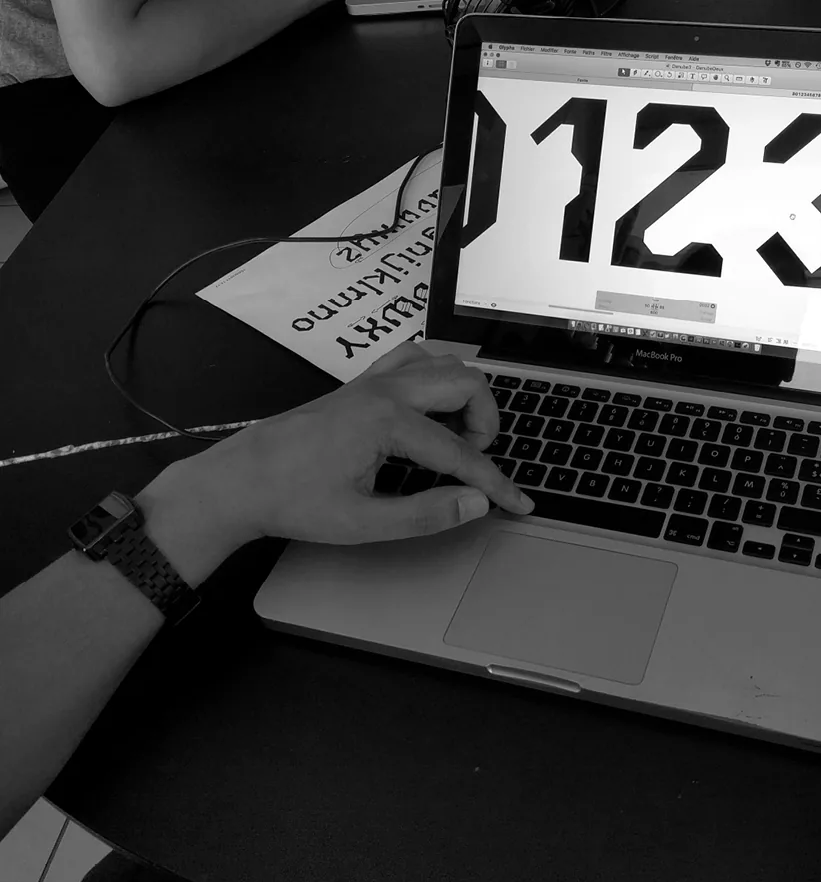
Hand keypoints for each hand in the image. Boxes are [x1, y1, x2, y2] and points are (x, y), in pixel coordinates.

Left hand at [138, 345, 532, 583]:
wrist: (241, 479)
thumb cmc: (294, 501)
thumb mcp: (363, 523)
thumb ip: (426, 514)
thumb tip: (475, 504)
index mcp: (388, 422)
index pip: (462, 453)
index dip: (495, 482)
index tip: (518, 503)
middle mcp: (386, 390)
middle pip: (466, 384)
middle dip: (487, 424)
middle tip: (476, 463)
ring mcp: (373, 380)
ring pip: (444, 363)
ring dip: (465, 395)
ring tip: (457, 437)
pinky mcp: (361, 382)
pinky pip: (416, 358)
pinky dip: (437, 377)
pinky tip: (431, 410)